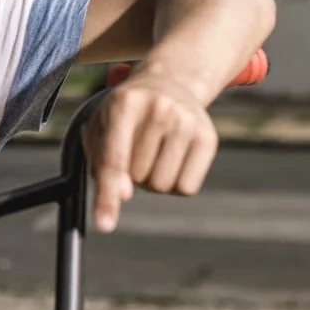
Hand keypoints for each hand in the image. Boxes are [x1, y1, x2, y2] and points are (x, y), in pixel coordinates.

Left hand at [82, 69, 218, 231]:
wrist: (168, 84)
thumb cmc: (125, 114)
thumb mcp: (101, 127)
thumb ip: (100, 164)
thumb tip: (123, 196)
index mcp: (124, 103)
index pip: (114, 159)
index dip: (107, 195)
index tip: (104, 226)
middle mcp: (159, 108)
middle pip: (137, 178)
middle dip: (129, 174)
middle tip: (134, 147)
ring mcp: (187, 121)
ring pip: (161, 186)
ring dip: (151, 180)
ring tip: (152, 151)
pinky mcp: (209, 137)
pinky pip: (187, 188)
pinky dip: (174, 184)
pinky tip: (171, 158)